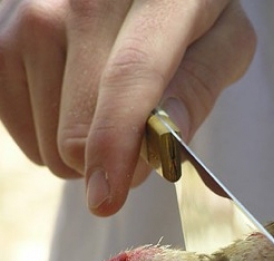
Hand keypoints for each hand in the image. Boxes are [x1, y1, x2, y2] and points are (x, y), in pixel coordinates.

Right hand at [0, 0, 254, 215]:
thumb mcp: (221, 43)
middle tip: (136, 139)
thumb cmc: (187, 20)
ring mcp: (31, 16)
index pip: (130, 74)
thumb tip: (167, 135)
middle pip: (78, 132)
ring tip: (101, 107)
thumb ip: (201, 85)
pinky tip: (70, 102)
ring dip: (82, 152)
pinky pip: (24, 134)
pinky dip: (50, 137)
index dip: (116, 144)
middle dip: (111, 161)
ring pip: (50, 145)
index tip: (107, 199)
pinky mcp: (2, 41)